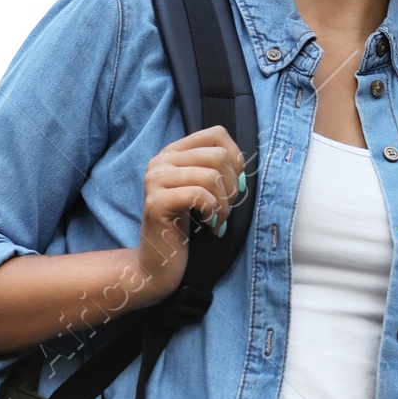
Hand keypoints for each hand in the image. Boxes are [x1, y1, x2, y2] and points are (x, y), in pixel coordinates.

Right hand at [138, 124, 245, 297]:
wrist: (159, 264)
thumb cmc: (186, 228)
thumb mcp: (203, 192)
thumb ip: (217, 171)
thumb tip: (241, 164)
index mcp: (173, 153)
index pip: (216, 134)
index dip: (235, 158)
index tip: (231, 187)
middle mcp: (160, 161)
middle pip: (218, 155)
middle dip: (231, 186)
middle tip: (225, 210)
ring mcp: (155, 180)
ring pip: (211, 176)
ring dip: (223, 204)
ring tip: (217, 220)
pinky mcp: (156, 203)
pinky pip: (199, 195)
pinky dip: (212, 212)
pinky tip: (209, 225)